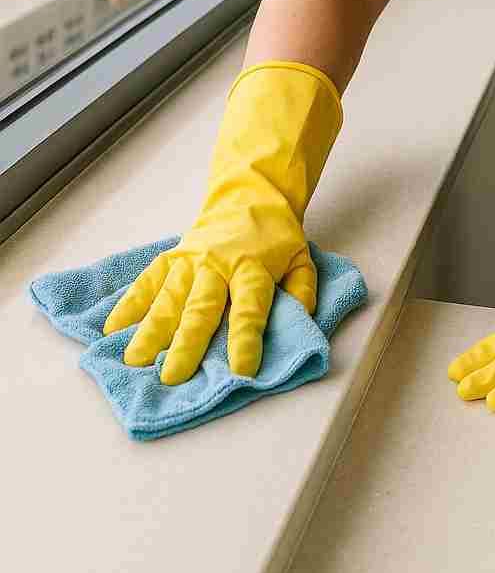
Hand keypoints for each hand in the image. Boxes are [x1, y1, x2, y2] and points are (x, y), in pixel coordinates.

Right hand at [102, 203, 318, 385]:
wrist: (249, 196)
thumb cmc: (274, 238)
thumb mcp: (301, 259)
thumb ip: (303, 289)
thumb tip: (302, 317)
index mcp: (253, 268)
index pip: (250, 306)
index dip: (246, 338)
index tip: (241, 370)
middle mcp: (217, 265)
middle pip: (201, 307)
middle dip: (186, 343)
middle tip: (172, 375)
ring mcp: (189, 260)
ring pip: (168, 297)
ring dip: (150, 329)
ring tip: (135, 360)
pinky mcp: (170, 257)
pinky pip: (147, 282)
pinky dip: (129, 304)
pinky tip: (113, 329)